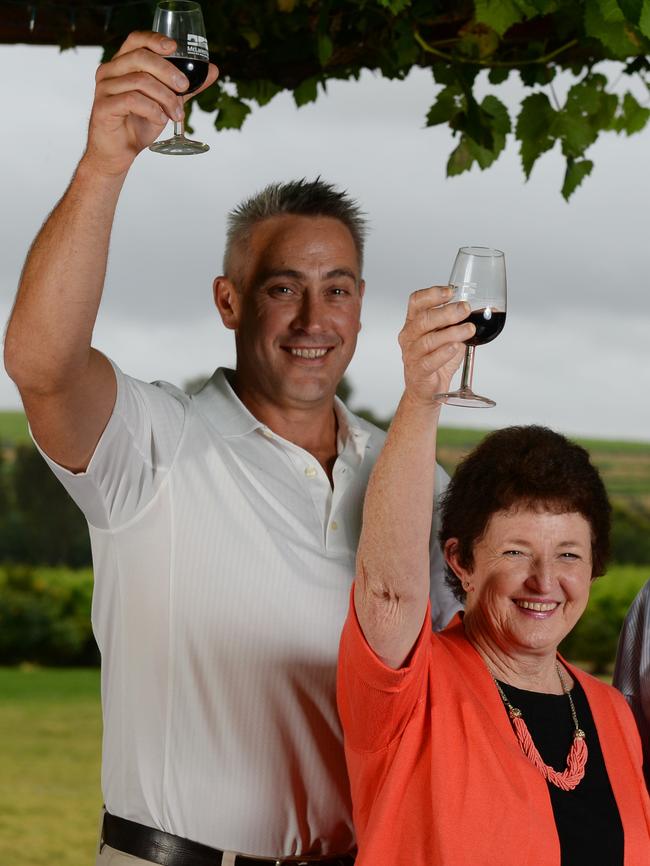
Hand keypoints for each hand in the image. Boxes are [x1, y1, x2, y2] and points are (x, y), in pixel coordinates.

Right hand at [84, 31, 218, 175]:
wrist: (119, 153)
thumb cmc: (137, 125)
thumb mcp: (164, 103)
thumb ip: (184, 88)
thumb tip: (211, 71)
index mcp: (122, 65)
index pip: (136, 40)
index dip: (155, 39)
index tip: (175, 47)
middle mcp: (109, 71)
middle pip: (141, 58)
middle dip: (168, 71)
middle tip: (184, 87)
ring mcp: (104, 88)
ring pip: (140, 81)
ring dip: (165, 97)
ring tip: (175, 114)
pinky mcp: (103, 107)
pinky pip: (133, 100)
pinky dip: (153, 110)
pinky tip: (160, 119)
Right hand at [398, 285, 474, 406]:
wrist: (427, 389)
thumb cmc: (436, 359)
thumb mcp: (447, 335)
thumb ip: (458, 321)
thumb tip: (486, 309)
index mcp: (414, 322)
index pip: (417, 301)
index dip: (432, 294)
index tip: (451, 291)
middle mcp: (409, 336)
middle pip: (424, 319)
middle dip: (446, 312)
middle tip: (465, 309)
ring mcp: (412, 354)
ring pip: (429, 340)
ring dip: (451, 333)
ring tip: (468, 329)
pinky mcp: (418, 371)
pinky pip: (429, 361)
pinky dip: (443, 353)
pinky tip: (455, 347)